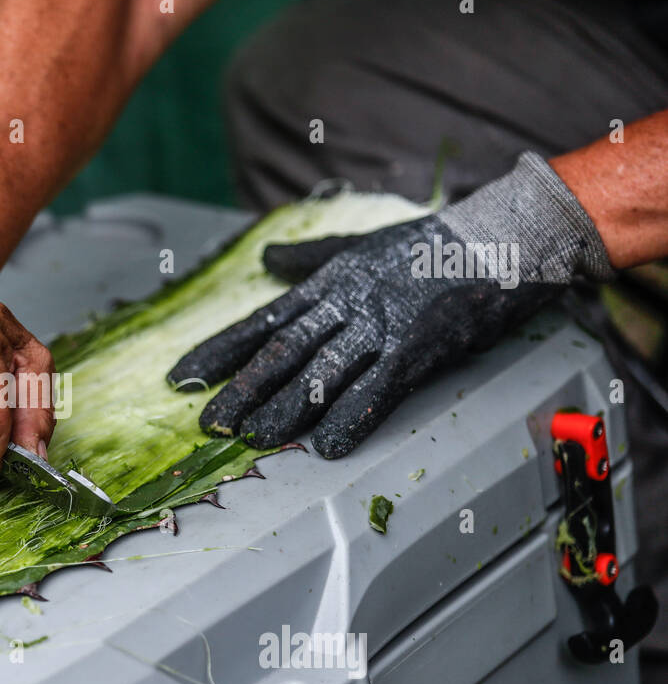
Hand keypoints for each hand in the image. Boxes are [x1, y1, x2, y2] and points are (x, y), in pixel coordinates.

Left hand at [168, 153, 612, 457]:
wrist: (499, 238)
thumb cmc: (428, 246)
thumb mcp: (358, 247)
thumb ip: (309, 257)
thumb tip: (266, 258)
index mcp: (328, 284)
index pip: (263, 322)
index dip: (220, 351)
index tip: (183, 376)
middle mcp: (345, 304)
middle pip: (283, 351)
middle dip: (243, 388)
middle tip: (210, 421)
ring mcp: (380, 326)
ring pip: (322, 372)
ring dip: (286, 408)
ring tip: (253, 437)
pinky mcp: (417, 347)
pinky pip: (378, 389)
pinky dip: (352, 418)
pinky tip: (327, 445)